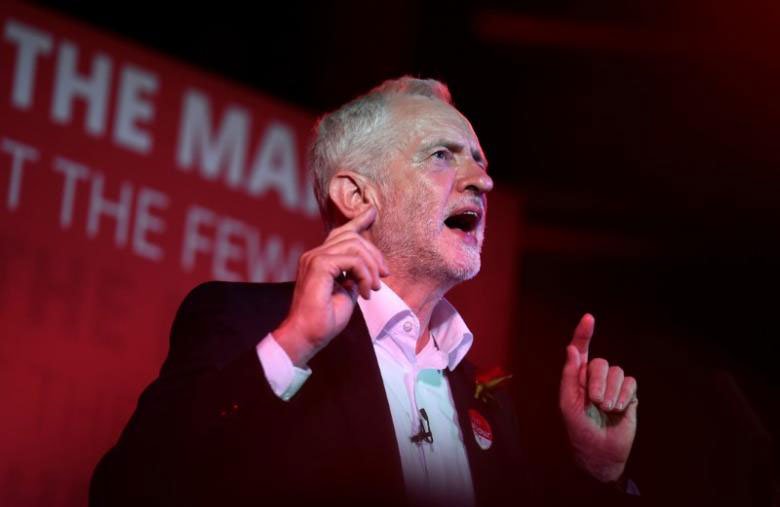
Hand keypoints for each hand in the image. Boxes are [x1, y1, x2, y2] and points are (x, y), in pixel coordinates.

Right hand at [273, 207, 388, 366]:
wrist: (307, 336)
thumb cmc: (324, 320)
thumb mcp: (346, 293)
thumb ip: (353, 276)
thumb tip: (366, 269)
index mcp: (319, 260)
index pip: (341, 233)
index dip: (358, 221)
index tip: (372, 212)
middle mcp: (315, 255)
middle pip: (352, 236)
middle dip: (374, 253)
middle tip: (384, 276)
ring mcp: (315, 258)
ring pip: (355, 246)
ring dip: (371, 267)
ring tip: (374, 288)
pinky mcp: (319, 265)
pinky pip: (352, 259)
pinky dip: (365, 274)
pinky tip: (366, 292)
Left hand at [559, 314, 637, 482]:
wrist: (600, 451)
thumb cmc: (579, 428)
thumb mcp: (568, 402)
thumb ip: (570, 375)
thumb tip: (572, 348)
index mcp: (578, 376)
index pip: (581, 349)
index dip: (584, 333)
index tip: (589, 318)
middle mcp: (596, 377)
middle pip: (601, 363)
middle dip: (598, 382)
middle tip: (595, 402)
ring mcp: (614, 386)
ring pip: (617, 372)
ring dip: (611, 393)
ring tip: (606, 409)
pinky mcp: (629, 395)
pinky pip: (631, 383)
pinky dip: (624, 396)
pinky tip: (619, 409)